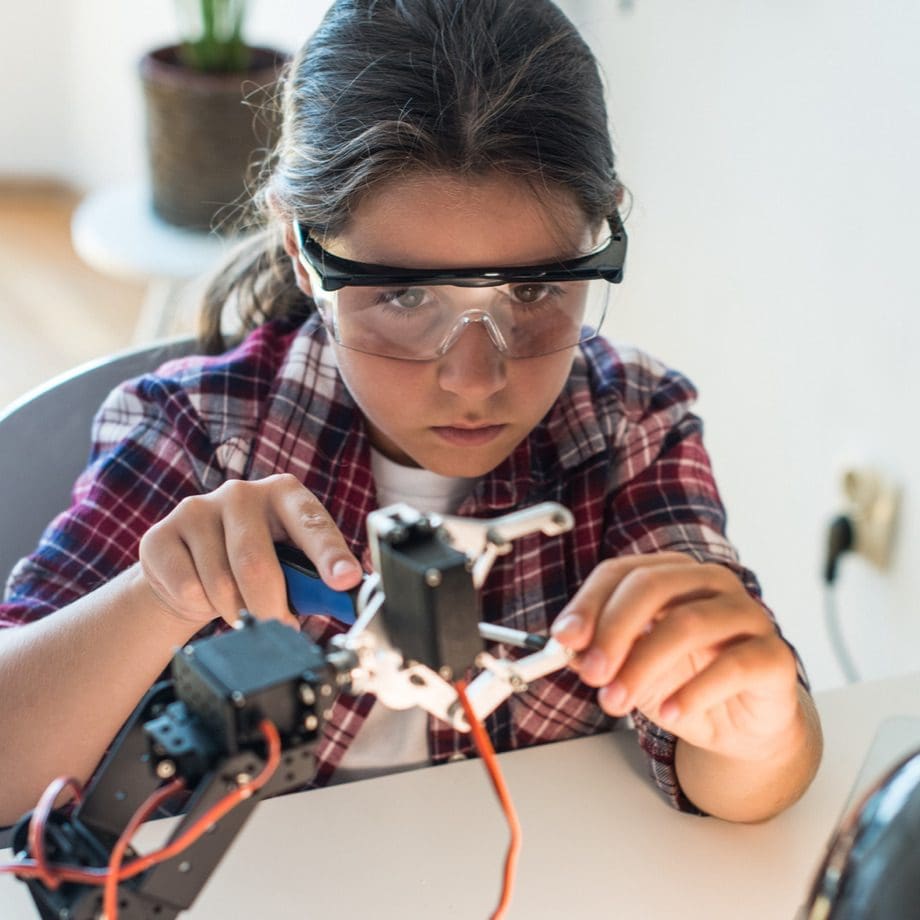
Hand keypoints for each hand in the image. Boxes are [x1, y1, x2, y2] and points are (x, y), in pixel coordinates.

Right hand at [139, 474, 362, 627]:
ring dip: (235, 611)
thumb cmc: (253, 564)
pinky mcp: (161, 534)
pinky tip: (204, 594)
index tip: (345, 580)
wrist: (187, 570)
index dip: (330, 555)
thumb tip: (345, 596)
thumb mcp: (289, 564)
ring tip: (239, 606)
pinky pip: (188, 589)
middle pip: (256, 564)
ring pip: (220, 584)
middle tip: (279, 628)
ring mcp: (198, 508)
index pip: (312, 523)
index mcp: (285, 494)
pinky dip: (201, 606)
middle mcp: (242, 493)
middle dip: (269, 609)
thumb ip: (314, 578)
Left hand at [551, 553, 802, 761]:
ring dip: (643, 665)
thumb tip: (568, 647)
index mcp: (671, 575)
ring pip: (688, 623)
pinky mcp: (774, 655)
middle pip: (653, 587)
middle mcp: (710, 583)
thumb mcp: (629, 668)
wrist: (739, 726)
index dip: (589, 603)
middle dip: (614, 631)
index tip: (564, 639)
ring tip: (617, 702)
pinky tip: (671, 714)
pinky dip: (695, 691)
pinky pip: (734, 665)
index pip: (621, 572)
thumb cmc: (682, 682)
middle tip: (592, 673)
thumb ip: (599, 653)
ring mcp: (747, 614)